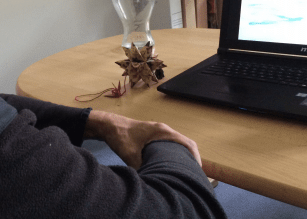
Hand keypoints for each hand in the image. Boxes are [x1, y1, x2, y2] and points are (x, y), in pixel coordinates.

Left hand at [83, 110, 200, 168]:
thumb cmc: (120, 136)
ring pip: (178, 144)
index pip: (187, 143)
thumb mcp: (130, 154)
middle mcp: (164, 130)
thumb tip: (151, 180)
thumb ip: (141, 167)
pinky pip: (170, 144)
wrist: (109, 125)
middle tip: (192, 174)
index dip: (195, 157)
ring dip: (182, 156)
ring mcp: (159, 131)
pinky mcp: (154, 135)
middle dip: (191, 158)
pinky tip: (170, 164)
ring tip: (183, 171)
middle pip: (185, 144)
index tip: (197, 171)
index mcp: (162, 131)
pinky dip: (174, 153)